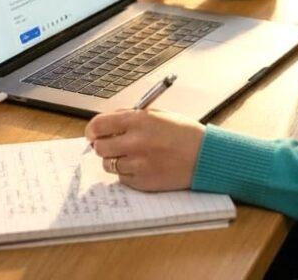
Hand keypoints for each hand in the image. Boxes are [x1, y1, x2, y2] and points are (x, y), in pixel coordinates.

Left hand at [85, 108, 205, 190]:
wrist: (204, 155)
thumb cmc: (183, 133)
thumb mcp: (158, 115)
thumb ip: (131, 117)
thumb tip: (107, 122)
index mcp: (138, 120)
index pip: (98, 125)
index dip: (93, 130)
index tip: (94, 133)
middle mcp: (134, 142)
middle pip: (99, 147)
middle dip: (103, 145)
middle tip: (112, 145)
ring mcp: (137, 164)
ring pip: (108, 164)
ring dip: (116, 160)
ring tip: (133, 155)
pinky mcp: (141, 182)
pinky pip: (122, 178)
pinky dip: (128, 172)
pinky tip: (143, 165)